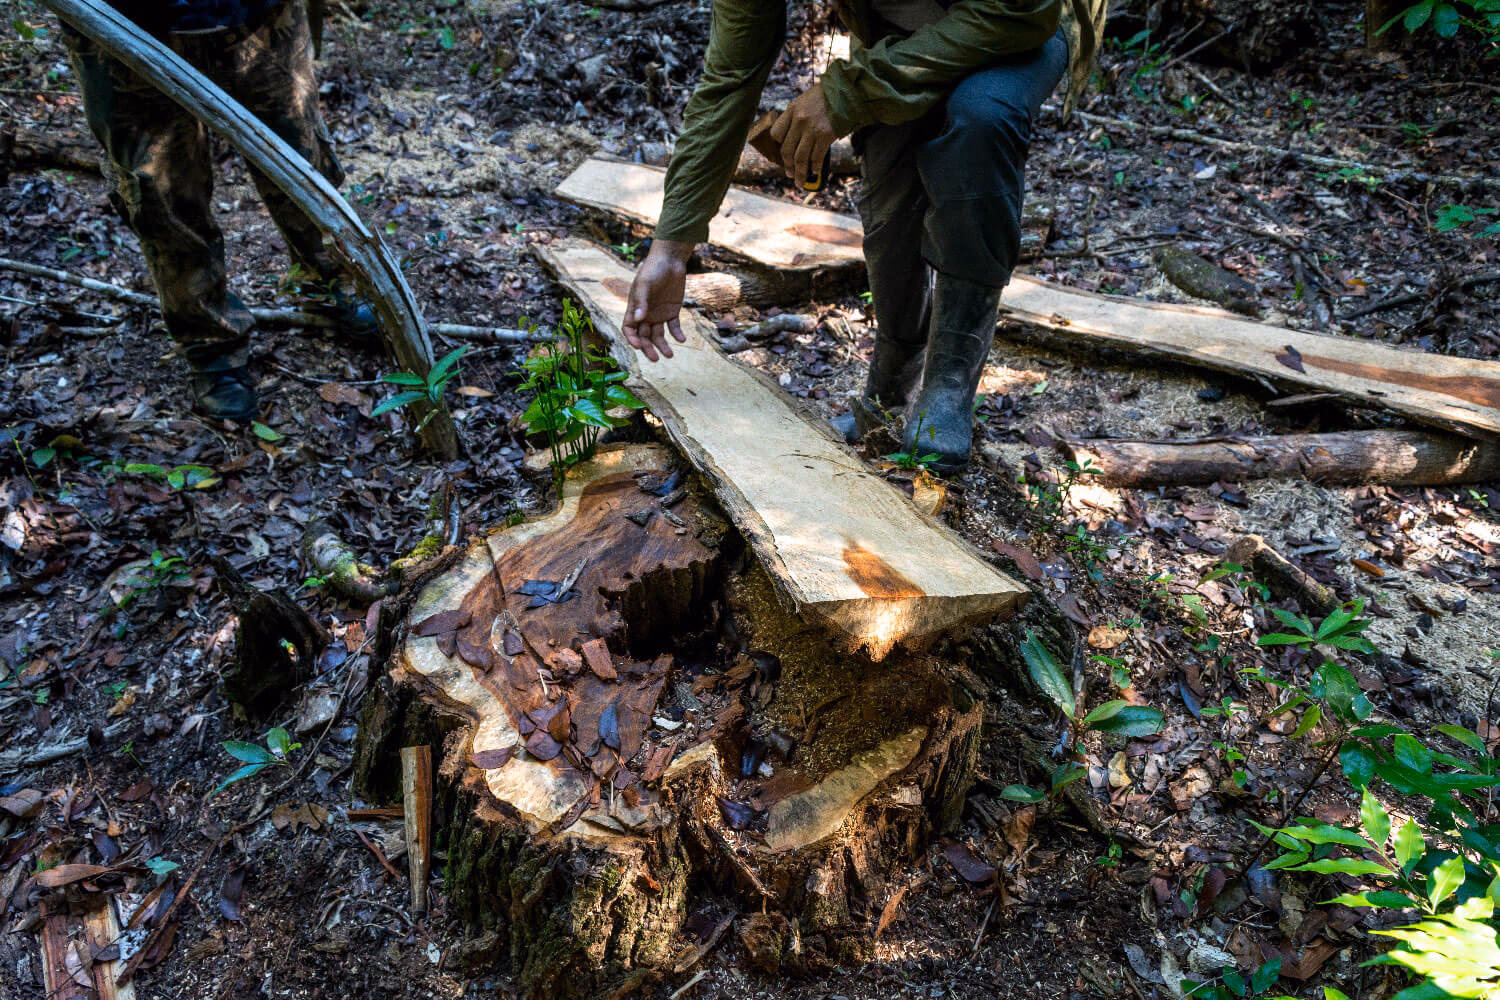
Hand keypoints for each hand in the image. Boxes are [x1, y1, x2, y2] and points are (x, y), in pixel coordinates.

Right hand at [622, 239, 690, 361]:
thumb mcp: (645, 284)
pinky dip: (677, 334)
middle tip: (655, 359)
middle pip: (644, 336)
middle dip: (648, 348)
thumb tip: (639, 319)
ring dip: (663, 346)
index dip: (632, 339)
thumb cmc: (653, 270)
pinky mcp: (672, 311)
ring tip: (670, 355)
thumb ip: (641, 301)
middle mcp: (646, 314)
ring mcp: (659, 313)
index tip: (638, 346)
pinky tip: (681, 339)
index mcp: (635, 308)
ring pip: (659, 335)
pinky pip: (674, 326)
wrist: (670, 260)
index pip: (629, 329)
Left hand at [769, 81, 836, 188]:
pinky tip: (815, 171)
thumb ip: (795, 116)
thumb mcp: (804, 100)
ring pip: (800, 158)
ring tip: (799, 181)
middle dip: (787, 166)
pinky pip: (816, 157)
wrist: (846, 92)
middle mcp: (799, 120)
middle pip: (787, 150)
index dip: (778, 144)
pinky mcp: (825, 136)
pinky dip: (814, 167)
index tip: (783, 152)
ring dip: (799, 173)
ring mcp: (812, 129)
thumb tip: (792, 137)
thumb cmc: (825, 97)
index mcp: (792, 110)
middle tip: (789, 174)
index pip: (776, 133)